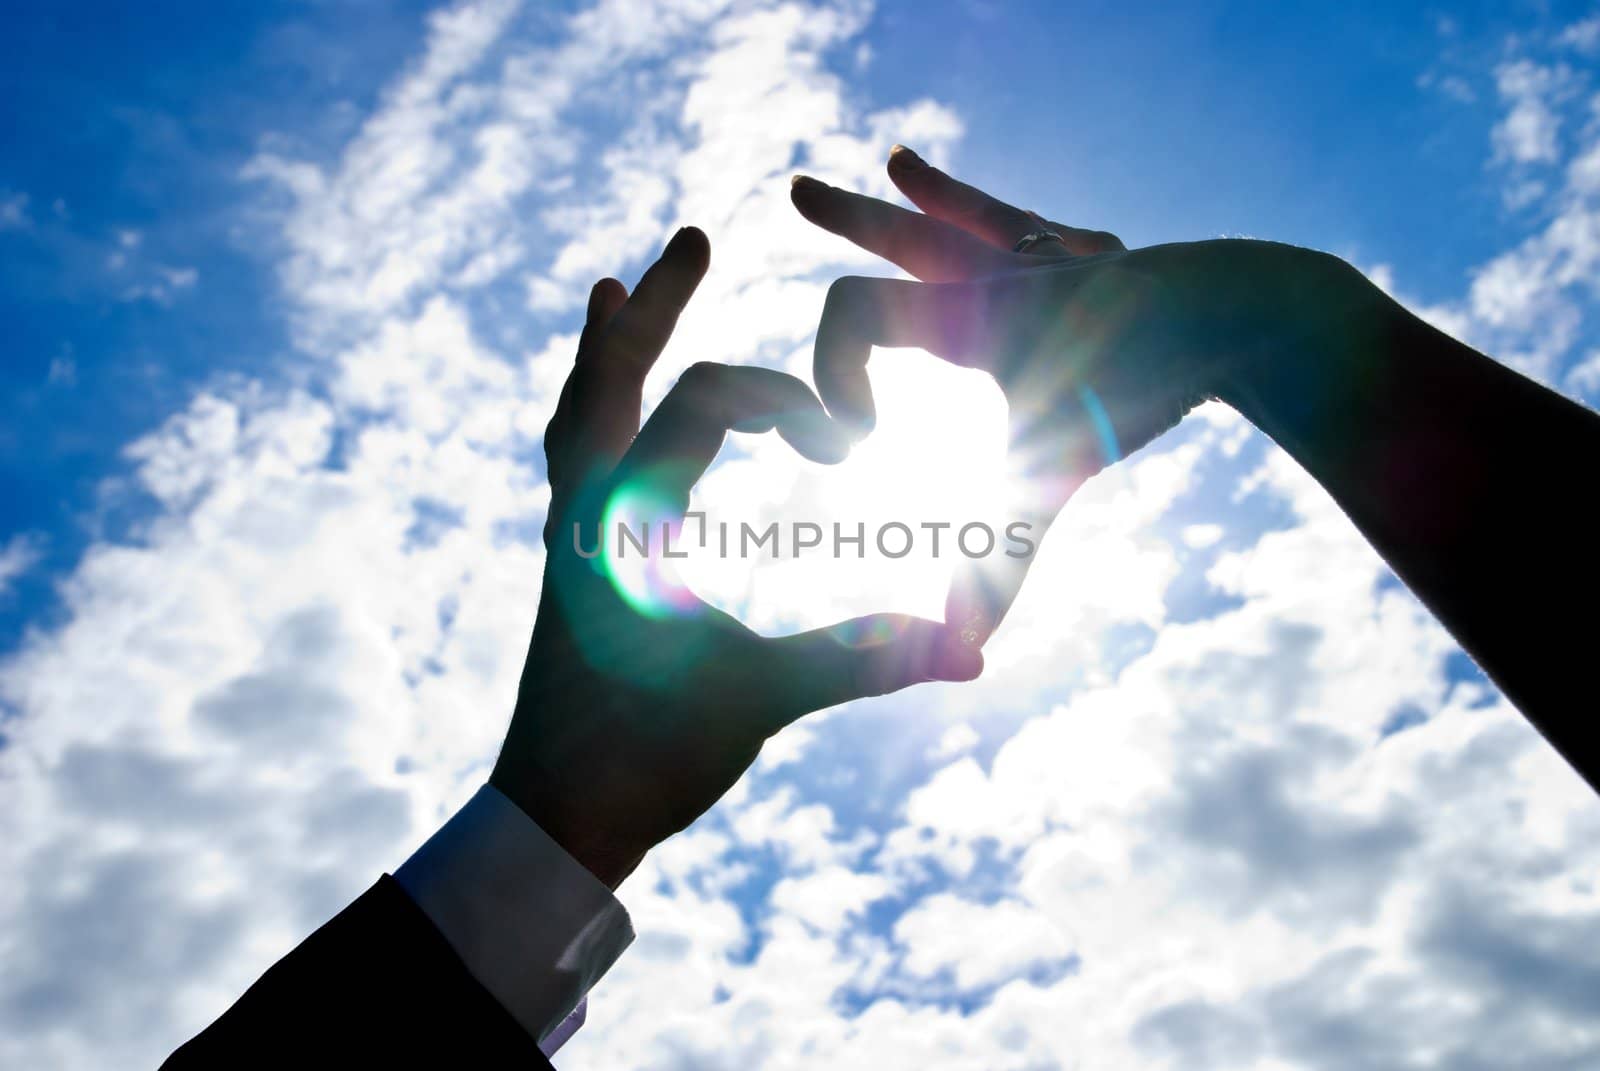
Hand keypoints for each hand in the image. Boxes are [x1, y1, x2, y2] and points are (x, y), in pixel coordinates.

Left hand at [490, 227, 981, 888]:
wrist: (552, 818)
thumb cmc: (645, 761)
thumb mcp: (760, 701)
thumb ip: (863, 662)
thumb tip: (975, 650)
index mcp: (627, 522)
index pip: (702, 401)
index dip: (786, 398)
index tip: (848, 439)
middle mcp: (585, 511)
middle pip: (609, 374)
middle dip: (653, 306)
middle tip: (687, 238)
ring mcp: (568, 534)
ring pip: (578, 412)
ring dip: (607, 350)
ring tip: (615, 294)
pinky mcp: (569, 562)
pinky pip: (575, 458)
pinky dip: (595, 410)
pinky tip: (613, 411)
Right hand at [791, 146, 1341, 642]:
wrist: (1249, 310)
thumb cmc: (1145, 379)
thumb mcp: (1058, 467)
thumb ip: (1002, 557)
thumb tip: (961, 647)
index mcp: (966, 311)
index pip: (852, 312)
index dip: (830, 373)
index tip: (857, 444)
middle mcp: (996, 272)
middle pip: (902, 238)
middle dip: (849, 219)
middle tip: (797, 192)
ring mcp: (1052, 258)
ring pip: (973, 219)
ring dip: (934, 196)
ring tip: (899, 163)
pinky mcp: (1104, 262)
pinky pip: (1045, 232)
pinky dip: (1019, 222)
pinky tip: (1037, 228)